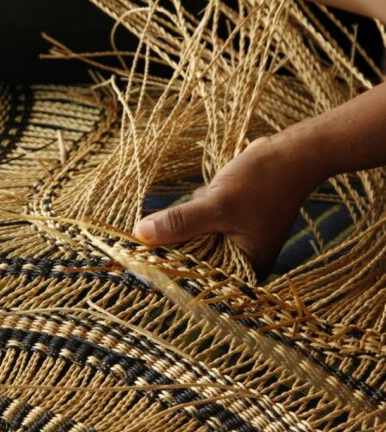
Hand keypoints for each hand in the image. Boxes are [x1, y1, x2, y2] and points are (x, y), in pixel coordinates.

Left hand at [134, 135, 327, 274]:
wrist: (292, 152)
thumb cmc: (263, 181)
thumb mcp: (216, 205)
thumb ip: (179, 222)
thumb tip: (140, 234)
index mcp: (246, 268)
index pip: (198, 279)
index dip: (171, 268)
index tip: (144, 255)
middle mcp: (242, 260)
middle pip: (192, 259)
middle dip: (179, 238)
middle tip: (169, 223)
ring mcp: (236, 239)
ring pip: (193, 236)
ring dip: (189, 218)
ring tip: (212, 200)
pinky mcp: (230, 221)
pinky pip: (201, 220)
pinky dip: (198, 206)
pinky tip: (212, 191)